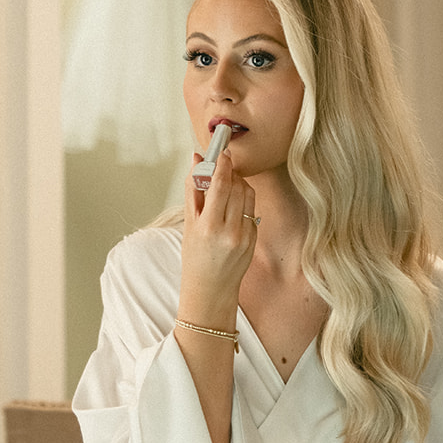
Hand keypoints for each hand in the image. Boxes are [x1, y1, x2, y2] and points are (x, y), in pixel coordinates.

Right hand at [180, 151, 257, 323]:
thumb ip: (193, 190)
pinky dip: (242, 202)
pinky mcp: (254, 239)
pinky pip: (250, 210)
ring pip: (247, 195)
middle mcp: (229, 231)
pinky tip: (231, 208)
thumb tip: (196, 159)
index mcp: (209, 227)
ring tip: (225, 186)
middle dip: (230, 172)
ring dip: (238, 184)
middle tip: (221, 164)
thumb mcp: (188, 225)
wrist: (210, 291)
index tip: (222, 151)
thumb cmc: (194, 258)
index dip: (222, 165)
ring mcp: (245, 236)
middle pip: (236, 187)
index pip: (220, 186)